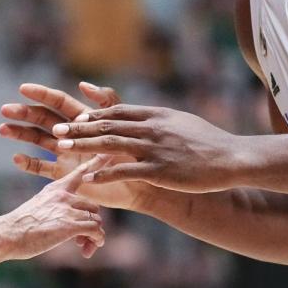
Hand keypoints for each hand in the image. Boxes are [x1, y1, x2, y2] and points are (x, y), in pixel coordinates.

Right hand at [0, 82, 150, 210]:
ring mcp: (66, 155)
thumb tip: (83, 84)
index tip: (23, 87)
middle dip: (24, 113)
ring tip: (2, 128)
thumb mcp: (120, 124)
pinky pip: (42, 169)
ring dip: (20, 134)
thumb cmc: (134, 154)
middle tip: (5, 109)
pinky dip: (29, 163)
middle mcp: (71, 135)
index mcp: (83, 120)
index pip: (58, 102)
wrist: (139, 185)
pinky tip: (16, 157)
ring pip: (38, 141)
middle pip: (43, 120)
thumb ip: (105, 103)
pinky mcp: (65, 175)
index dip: (42, 94)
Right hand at [0, 156, 107, 259]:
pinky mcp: (70, 224)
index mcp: (55, 188)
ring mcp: (67, 208)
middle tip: (83, 239)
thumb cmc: (20, 225)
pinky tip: (88, 249)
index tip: (108, 153)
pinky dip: (96, 240)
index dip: (96, 164)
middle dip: (90, 223)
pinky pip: (95, 230)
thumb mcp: (38, 207)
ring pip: (96, 219)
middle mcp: (64, 195)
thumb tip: (67, 220)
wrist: (7, 235)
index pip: (80, 173)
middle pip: (92, 206)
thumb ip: (55, 208)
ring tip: (83, 246)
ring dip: (93, 235)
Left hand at [53, 104, 238, 193]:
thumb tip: (141, 115)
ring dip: (84, 146)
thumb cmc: (207, 141)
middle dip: (79, 128)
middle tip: (56, 131)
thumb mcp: (179, 121)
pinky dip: (105, 172)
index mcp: (155, 115)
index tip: (73, 118)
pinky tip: (89, 176)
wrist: (231, 157)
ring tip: (62, 150)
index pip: (117, 111)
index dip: (93, 115)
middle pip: (107, 125)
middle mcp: (152, 128)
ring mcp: (155, 149)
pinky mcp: (160, 170)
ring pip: (111, 144)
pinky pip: (126, 170)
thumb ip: (157, 117)